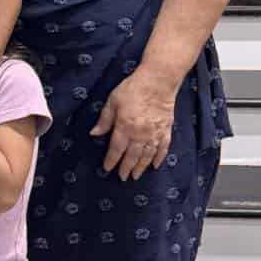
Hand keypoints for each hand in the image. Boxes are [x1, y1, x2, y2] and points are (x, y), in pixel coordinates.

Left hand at [90, 66, 176, 180]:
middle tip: (123, 178)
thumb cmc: (132, 89)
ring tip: (136, 176)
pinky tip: (155, 165)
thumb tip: (94, 134)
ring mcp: (155, 134)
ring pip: (147, 156)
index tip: (107, 169)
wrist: (158, 81)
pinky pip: (162, 149)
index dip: (111, 161)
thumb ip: (104, 120)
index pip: (116, 149)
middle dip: (126, 168)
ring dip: (141, 167)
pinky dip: (158, 158)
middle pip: (132, 156)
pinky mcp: (166, 131)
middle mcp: (140, 135)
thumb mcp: (112, 101)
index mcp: (125, 128)